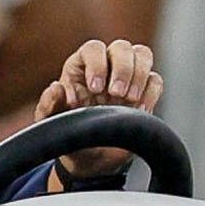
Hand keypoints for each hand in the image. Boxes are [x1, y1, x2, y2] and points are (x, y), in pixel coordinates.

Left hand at [32, 38, 165, 183]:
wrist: (91, 158)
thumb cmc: (70, 134)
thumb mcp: (52, 123)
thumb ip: (49, 106)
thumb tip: (56, 88)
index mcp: (81, 67)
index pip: (93, 49)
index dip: (97, 64)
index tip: (96, 89)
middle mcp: (106, 66)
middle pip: (122, 47)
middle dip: (123, 68)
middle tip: (117, 95)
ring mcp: (128, 77)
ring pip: (142, 55)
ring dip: (139, 75)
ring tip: (129, 100)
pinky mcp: (144, 92)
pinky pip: (156, 80)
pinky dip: (151, 93)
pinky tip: (139, 111)